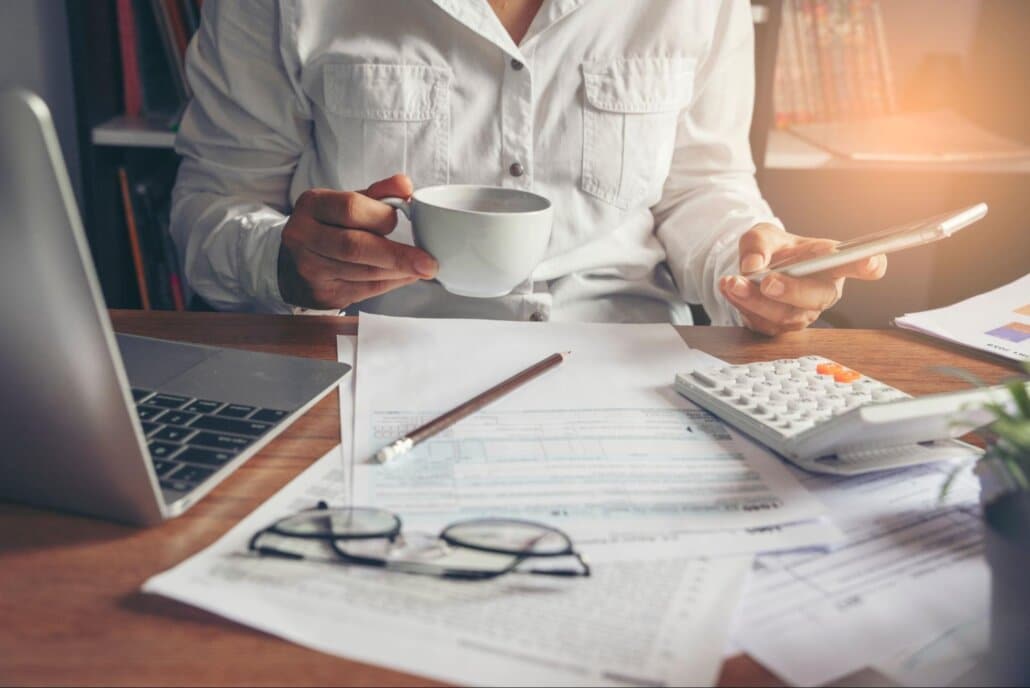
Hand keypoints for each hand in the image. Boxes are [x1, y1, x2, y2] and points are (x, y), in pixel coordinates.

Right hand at [277, 174, 437, 308]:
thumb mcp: (346, 202)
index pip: (350, 209)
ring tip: (422, 268)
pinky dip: (391, 283)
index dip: (381, 216)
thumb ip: (378, 193)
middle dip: (397, 256)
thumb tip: (405, 185)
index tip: (400, 221)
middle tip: (428, 263)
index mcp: (312, 205)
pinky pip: (364, 290)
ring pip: (363, 272)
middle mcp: (304, 237)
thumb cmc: (328, 226)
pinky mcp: (322, 293)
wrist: (292, 261)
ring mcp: (310, 268)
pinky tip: (406, 277)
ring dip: (399, 272)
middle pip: (355, 247)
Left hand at [719, 223, 886, 335]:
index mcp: (831, 262)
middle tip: (767, 282)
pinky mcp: (781, 327)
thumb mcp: (762, 234)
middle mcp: (823, 290)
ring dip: (756, 301)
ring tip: (734, 283)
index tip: (869, 262)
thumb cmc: (772, 250)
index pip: (858, 264)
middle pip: (819, 297)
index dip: (868, 264)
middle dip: (792, 291)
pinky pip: (764, 324)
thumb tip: (752, 266)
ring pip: (787, 316)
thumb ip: (757, 243)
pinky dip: (743, 307)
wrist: (753, 269)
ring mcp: (803, 313)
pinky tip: (731, 290)